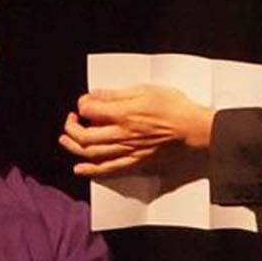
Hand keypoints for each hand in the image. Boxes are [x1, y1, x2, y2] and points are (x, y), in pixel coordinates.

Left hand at [59, 84, 213, 176]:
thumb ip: (117, 94)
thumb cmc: (175, 108)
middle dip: (71, 127)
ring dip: (73, 147)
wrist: (194, 130)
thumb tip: (96, 94)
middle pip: (84, 135)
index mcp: (124, 113)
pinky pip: (108, 169)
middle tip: (71, 120)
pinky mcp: (135, 162)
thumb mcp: (146, 90)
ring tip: (66, 140)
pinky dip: (91, 170)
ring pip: (92, 154)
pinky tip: (80, 168)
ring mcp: (127, 150)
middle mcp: (121, 134)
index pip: (89, 110)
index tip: (85, 102)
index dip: (82, 104)